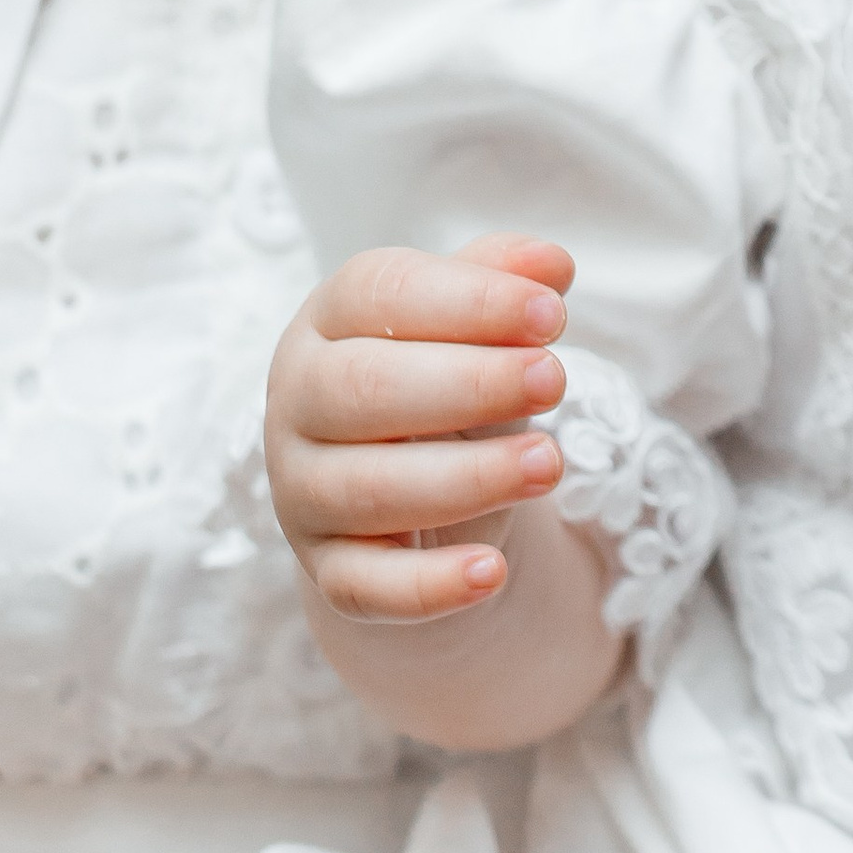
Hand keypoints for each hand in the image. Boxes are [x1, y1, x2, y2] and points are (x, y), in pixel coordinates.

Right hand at [267, 234, 575, 623]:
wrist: (400, 481)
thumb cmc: (440, 376)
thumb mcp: (469, 322)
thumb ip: (503, 281)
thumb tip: (551, 265)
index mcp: (329, 319)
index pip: (383, 295)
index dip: (470, 301)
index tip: (553, 314)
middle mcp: (297, 401)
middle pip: (365, 389)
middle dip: (468, 384)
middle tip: (556, 379)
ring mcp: (303, 490)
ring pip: (372, 490)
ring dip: (467, 479)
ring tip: (549, 464)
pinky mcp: (326, 569)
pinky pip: (365, 587)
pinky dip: (428, 587)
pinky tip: (492, 573)